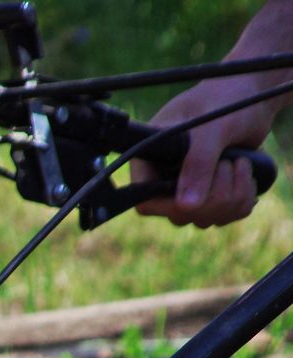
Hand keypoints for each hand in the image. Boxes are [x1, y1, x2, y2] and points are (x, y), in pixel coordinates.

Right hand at [132, 80, 275, 226]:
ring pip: (203, 218)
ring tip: (241, 164)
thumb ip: (198, 163)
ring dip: (232, 197)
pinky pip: (224, 217)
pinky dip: (242, 201)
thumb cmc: (226, 100)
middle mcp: (167, 177)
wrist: (254, 97)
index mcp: (151, 159)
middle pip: (178, 215)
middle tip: (230, 165)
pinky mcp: (213, 193)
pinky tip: (247, 176)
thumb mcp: (212, 128)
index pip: (145, 201)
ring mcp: (190, 188)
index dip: (169, 205)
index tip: (196, 192)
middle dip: (213, 198)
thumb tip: (187, 206)